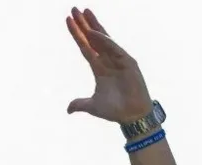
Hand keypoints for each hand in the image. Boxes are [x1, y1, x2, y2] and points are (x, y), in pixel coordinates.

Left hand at [65, 7, 153, 123]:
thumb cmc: (116, 111)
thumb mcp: (93, 106)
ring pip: (104, 40)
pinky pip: (114, 49)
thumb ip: (80, 104)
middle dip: (84, 24)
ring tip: (83, 13)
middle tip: (74, 9)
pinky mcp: (129, 63)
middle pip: (93, 39)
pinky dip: (104, 41)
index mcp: (99, 69)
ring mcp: (119, 61)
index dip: (77, 34)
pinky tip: (93, 32)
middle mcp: (108, 61)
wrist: (132, 117)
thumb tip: (68, 109)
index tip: (68, 20)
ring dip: (93, 26)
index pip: (85, 47)